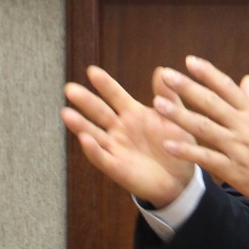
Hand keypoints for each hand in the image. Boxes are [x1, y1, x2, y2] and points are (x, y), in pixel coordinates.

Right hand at [61, 66, 195, 208]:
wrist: (182, 178)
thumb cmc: (177, 145)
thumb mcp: (175, 118)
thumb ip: (168, 96)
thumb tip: (161, 70)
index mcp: (133, 114)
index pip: (115, 96)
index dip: (105, 84)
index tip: (92, 71)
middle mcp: (120, 129)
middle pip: (99, 113)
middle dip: (85, 101)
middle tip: (69, 88)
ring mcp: (116, 148)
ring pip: (94, 134)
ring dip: (80, 125)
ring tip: (66, 113)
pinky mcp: (117, 168)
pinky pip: (102, 158)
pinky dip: (93, 150)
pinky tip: (85, 139)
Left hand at [154, 55, 248, 210]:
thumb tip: (245, 79)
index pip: (227, 87)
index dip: (207, 73)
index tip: (189, 61)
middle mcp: (244, 127)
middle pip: (211, 103)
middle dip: (187, 87)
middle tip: (166, 75)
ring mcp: (237, 148)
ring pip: (204, 128)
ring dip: (180, 115)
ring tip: (159, 104)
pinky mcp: (233, 170)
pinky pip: (206, 158)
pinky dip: (186, 151)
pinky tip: (168, 143)